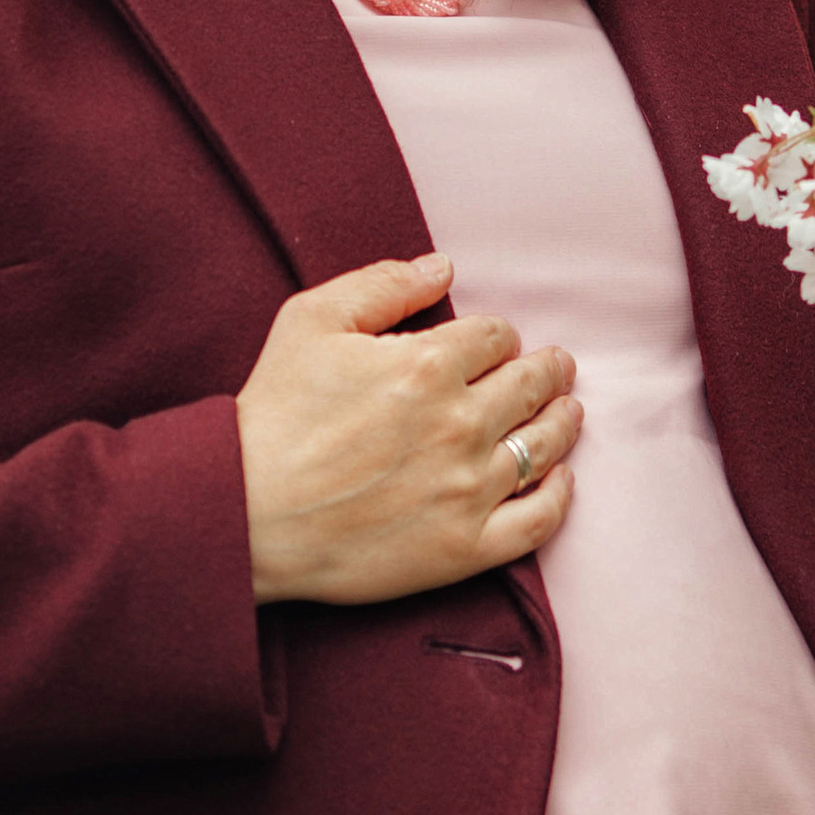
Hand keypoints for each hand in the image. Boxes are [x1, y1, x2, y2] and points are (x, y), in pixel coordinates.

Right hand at [236, 251, 581, 605]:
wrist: (245, 512)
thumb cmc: (270, 414)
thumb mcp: (310, 321)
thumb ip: (382, 284)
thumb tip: (443, 267)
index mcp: (427, 365)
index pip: (494, 337)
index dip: (497, 335)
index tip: (494, 343)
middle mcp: (459, 425)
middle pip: (530, 386)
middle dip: (548, 370)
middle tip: (557, 367)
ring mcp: (467, 489)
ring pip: (543, 446)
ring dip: (563, 421)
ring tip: (569, 412)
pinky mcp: (464, 547)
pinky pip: (538, 521)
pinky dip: (560, 495)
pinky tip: (562, 479)